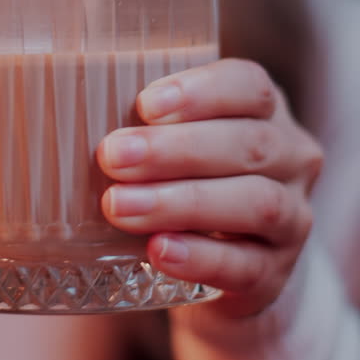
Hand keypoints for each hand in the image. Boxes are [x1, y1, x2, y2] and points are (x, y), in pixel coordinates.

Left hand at [97, 59, 323, 318]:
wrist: (225, 270)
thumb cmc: (187, 187)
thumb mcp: (175, 150)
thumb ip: (145, 128)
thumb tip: (67, 111)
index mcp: (267, 112)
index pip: (250, 86)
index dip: (201, 92)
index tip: (145, 104)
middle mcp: (293, 159)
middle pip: (248, 143)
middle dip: (176, 150)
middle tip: (112, 157)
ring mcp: (293, 219)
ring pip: (255, 203)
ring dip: (182, 202)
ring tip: (120, 207)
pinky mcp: (277, 274)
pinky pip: (246, 266)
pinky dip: (200, 257)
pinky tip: (158, 251)